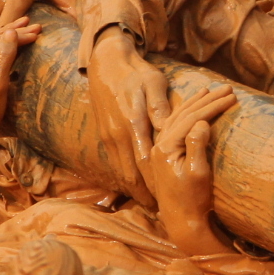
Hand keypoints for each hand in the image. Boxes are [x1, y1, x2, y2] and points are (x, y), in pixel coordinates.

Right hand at [87, 26, 171, 206]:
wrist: (106, 63)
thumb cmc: (136, 72)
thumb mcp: (153, 84)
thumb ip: (160, 106)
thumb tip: (167, 126)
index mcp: (132, 123)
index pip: (144, 162)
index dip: (154, 183)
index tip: (166, 199)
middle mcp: (118, 135)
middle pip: (131, 174)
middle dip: (145, 194)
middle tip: (160, 211)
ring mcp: (109, 137)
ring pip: (121, 172)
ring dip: (134, 189)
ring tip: (150, 204)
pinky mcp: (105, 135)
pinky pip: (116, 163)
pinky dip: (126, 177)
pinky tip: (136, 186)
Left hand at [146, 84, 238, 254]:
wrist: (182, 222)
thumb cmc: (193, 200)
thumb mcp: (198, 173)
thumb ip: (197, 145)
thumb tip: (202, 122)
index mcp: (166, 147)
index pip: (192, 118)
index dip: (213, 106)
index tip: (232, 97)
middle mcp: (159, 145)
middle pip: (185, 113)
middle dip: (207, 99)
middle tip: (229, 89)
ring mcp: (160, 149)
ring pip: (178, 117)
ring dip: (195, 103)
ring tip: (210, 91)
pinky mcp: (164, 155)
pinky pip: (174, 126)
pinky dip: (186, 114)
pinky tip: (194, 109)